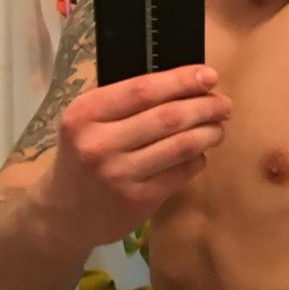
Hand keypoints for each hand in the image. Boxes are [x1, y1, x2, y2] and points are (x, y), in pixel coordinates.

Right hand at [32, 64, 232, 245]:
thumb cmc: (82, 155)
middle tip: (224, 104)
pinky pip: (180, 173)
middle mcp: (99, 144)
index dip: (181, 80)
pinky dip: (196, 159)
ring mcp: (119, 175)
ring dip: (208, 133)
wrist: (64, 213)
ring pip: (180, 146)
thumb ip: (121, 100)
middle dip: (205, 107)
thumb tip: (180, 79)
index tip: (209, 76)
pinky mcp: (137, 201)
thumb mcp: (86, 121)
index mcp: (85, 114)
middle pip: (167, 117)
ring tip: (218, 127)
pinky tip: (199, 153)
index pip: (142, 90)